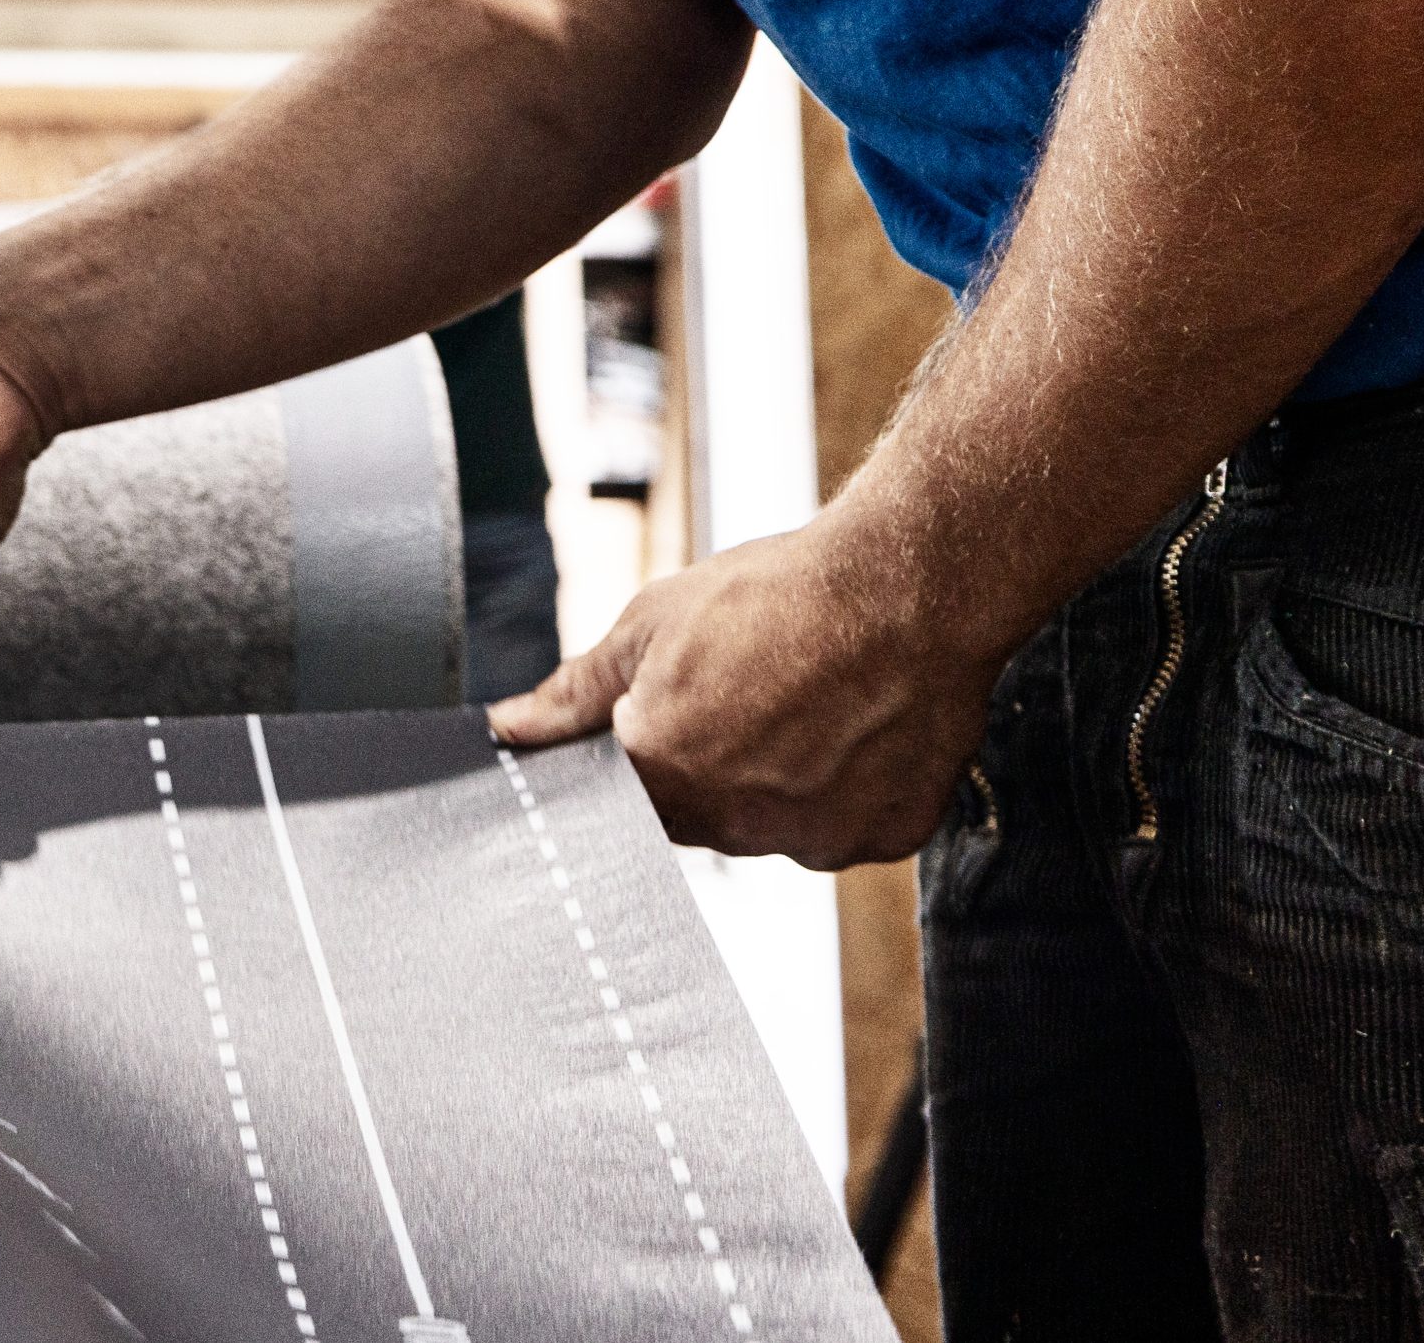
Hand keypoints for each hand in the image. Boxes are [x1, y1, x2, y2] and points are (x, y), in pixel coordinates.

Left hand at [486, 521, 1004, 869]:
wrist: (914, 585)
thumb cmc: (785, 594)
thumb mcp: (654, 623)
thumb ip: (575, 693)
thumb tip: (509, 727)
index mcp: (662, 772)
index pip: (619, 805)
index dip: (640, 762)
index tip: (667, 724)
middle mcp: (733, 822)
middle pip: (696, 818)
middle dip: (704, 766)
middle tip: (745, 694)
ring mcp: (810, 838)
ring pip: (769, 825)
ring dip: (773, 780)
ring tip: (803, 701)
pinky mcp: (877, 838)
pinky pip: (841, 827)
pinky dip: (842, 789)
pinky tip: (851, 726)